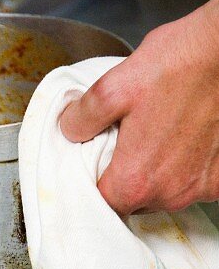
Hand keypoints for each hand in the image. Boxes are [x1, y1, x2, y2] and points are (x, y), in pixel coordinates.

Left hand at [60, 0, 218, 214]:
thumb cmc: (178, 65)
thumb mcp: (113, 86)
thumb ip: (83, 117)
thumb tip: (70, 131)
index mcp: (136, 179)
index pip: (102, 203)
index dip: (94, 183)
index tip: (94, 163)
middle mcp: (170, 193)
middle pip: (134, 201)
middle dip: (125, 177)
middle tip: (126, 142)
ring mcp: (200, 189)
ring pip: (164, 195)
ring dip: (156, 173)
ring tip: (157, 134)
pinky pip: (194, 184)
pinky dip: (186, 168)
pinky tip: (185, 138)